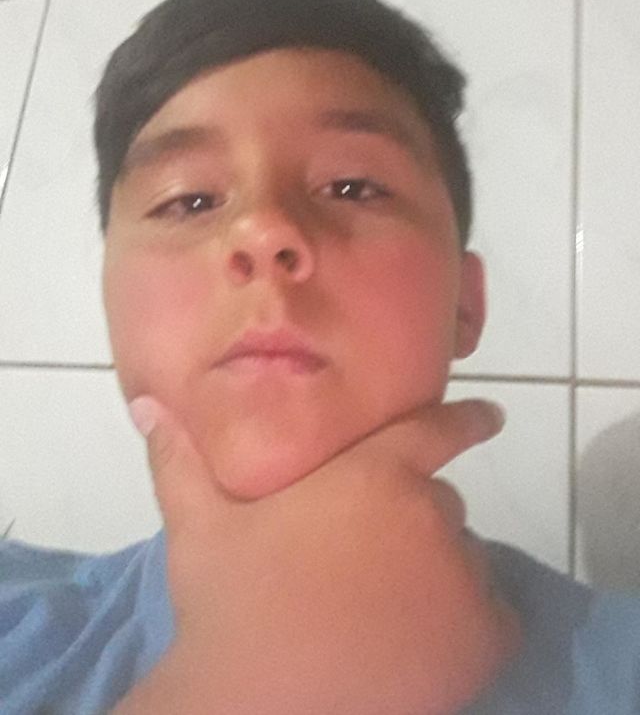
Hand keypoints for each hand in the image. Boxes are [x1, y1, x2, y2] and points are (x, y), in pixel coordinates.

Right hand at [113, 399, 520, 714]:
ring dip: (435, 575)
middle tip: (363, 566)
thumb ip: (180, 459)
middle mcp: (429, 514)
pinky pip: (492, 617)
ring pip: (462, 562)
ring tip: (380, 614)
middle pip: (437, 507)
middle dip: (408, 524)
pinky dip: (467, 624)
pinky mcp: (484, 638)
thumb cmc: (231, 605)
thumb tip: (146, 403)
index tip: (491, 415)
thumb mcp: (197, 526)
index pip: (432, 431)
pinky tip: (418, 644)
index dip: (464, 420)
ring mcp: (461, 576)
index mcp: (372, 474)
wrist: (260, 706)